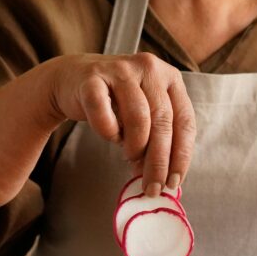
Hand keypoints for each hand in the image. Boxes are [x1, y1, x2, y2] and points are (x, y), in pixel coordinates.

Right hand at [47, 53, 195, 195]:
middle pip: (162, 122)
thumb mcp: (145, 114)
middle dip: (159, 162)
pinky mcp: (92, 78)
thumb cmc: (115, 102)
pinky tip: (110, 136)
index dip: (181, 155)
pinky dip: (108, 132)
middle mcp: (149, 68)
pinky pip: (104, 113)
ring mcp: (120, 70)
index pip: (185, 121)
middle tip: (152, 187)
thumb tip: (166, 178)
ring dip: (136, 147)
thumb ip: (158, 138)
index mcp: (170, 78)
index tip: (174, 182)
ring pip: (138, 118)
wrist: (72, 80)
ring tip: (130, 158)